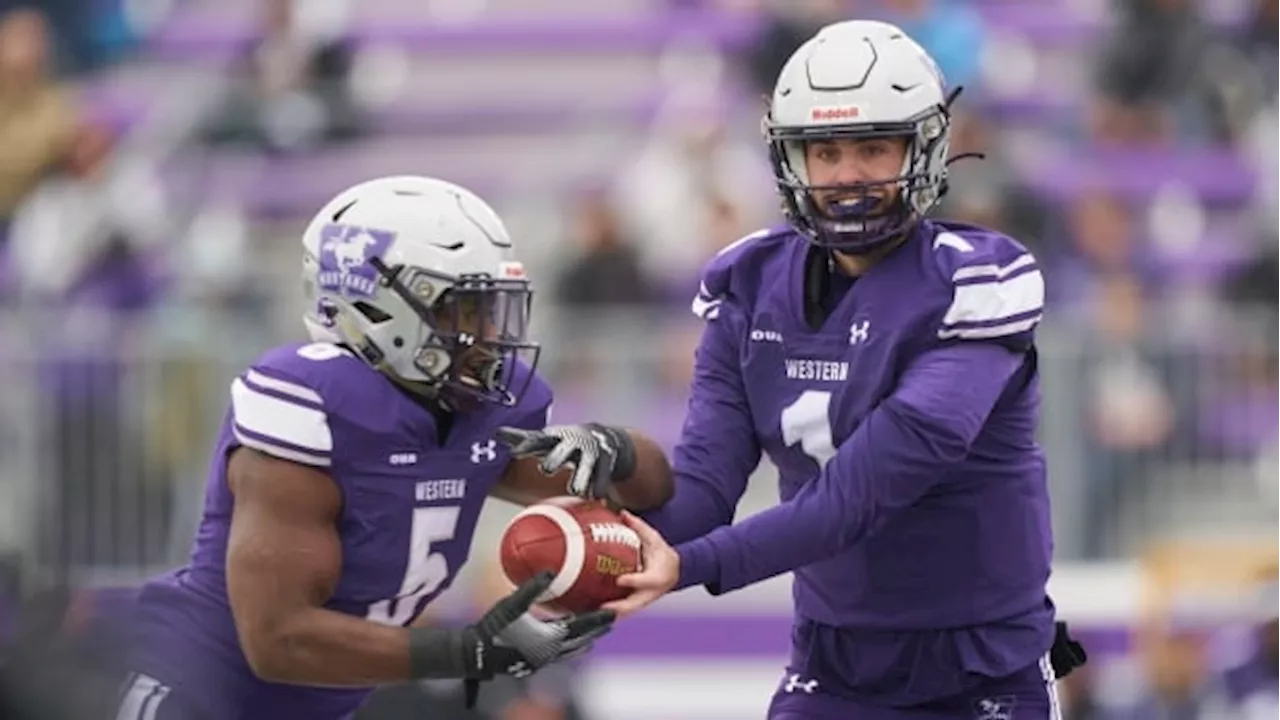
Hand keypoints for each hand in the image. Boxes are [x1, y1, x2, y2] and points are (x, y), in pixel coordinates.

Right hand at [460, 571, 614, 706]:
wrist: (478, 654)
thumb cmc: (495, 629)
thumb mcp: (512, 604)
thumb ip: (533, 588)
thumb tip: (551, 570)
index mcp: (552, 637)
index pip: (584, 626)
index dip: (600, 619)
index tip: (615, 612)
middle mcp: (552, 651)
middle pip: (583, 640)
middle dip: (597, 630)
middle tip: (610, 620)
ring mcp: (543, 659)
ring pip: (572, 649)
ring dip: (585, 639)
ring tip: (593, 631)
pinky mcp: (534, 662)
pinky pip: (560, 653)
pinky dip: (569, 644)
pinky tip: (562, 637)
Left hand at [495, 424, 634, 499]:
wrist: (602, 437)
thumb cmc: (565, 442)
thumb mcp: (546, 439)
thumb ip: (524, 439)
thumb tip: (496, 432)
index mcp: (555, 437)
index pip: (538, 439)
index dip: (527, 445)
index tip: (515, 452)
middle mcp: (573, 443)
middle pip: (563, 450)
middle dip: (556, 458)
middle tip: (546, 469)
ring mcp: (591, 453)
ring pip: (587, 465)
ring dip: (581, 477)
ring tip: (576, 490)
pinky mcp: (606, 464)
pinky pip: (603, 476)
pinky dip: (600, 486)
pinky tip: (596, 497)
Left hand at [602, 512, 678, 617]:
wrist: (675, 570)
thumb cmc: (664, 556)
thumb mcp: (654, 539)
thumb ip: (639, 527)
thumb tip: (624, 514)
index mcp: (658, 575)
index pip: (646, 580)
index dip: (633, 580)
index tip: (620, 579)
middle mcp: (651, 591)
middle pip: (635, 604)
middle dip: (619, 607)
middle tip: (603, 606)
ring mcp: (644, 599)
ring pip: (628, 611)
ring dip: (613, 614)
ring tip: (595, 613)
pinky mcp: (638, 602)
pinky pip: (624, 610)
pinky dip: (612, 613)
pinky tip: (597, 612)